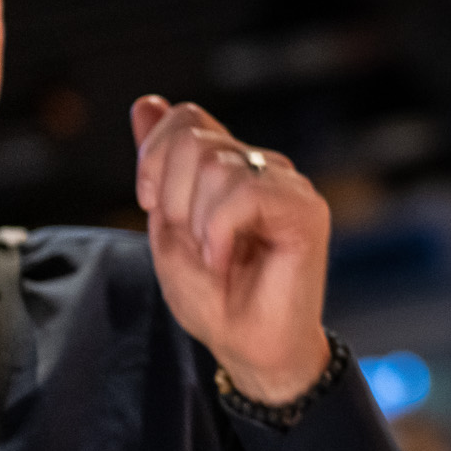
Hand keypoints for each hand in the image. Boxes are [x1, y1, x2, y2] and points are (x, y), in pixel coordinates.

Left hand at [131, 96, 331, 402]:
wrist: (249, 348)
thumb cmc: (216, 298)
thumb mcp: (167, 226)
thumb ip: (158, 163)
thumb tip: (145, 102)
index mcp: (230, 165)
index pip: (186, 117)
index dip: (155, 158)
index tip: (155, 207)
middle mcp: (261, 166)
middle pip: (194, 139)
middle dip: (173, 199)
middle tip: (194, 244)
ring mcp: (286, 185)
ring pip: (217, 165)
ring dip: (198, 223)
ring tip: (216, 257)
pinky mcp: (305, 209)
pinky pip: (246, 193)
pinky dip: (220, 232)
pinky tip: (227, 260)